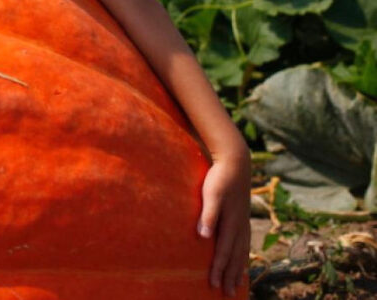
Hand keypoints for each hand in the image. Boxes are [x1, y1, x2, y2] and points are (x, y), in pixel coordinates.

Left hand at [198, 153, 251, 296]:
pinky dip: (243, 255)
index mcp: (231, 223)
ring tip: (237, 284)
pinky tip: (241, 260)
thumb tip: (203, 237)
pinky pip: (245, 242)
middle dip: (230, 276)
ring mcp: (243, 221)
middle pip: (235, 256)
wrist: (236, 162)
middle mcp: (240, 225)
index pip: (224, 252)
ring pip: (242, 251)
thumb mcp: (211, 195)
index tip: (213, 285)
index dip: (218, 269)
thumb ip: (208, 215)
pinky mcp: (243, 216)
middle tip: (226, 294)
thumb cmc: (220, 178)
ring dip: (238, 269)